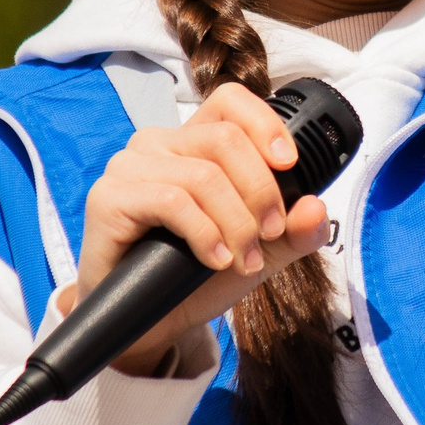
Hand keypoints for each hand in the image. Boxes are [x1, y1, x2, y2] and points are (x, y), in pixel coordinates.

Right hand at [76, 83, 330, 374]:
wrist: (151, 322)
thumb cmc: (196, 276)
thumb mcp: (261, 253)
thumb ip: (294, 231)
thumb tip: (315, 207)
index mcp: (193, 142)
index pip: (230, 101)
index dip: (265, 125)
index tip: (289, 165)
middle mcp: (158, 144)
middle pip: (226, 140)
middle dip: (260, 192)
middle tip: (269, 234)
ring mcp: (129, 167)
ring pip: (204, 176)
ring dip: (236, 223)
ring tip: (243, 260)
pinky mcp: (108, 198)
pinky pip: (172, 201)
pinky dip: (205, 234)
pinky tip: (214, 259)